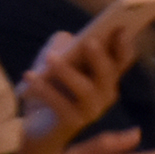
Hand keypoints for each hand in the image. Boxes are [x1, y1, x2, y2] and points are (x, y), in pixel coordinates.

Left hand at [17, 0, 154, 141]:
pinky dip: (44, 89)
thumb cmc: (50, 84)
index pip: (123, 59)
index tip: (120, 28)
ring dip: (67, 72)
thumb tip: (69, 41)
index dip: (124, 44)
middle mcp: (105, 93)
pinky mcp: (73, 123)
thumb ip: (65, 45)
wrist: (37, 125)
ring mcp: (92, 110)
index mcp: (106, 74)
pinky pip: (60, 104)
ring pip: (86, 90)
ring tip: (51, 57)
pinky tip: (30, 76)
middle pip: (108, 73)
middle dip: (100, 58)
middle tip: (89, 42)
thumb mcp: (56, 57)